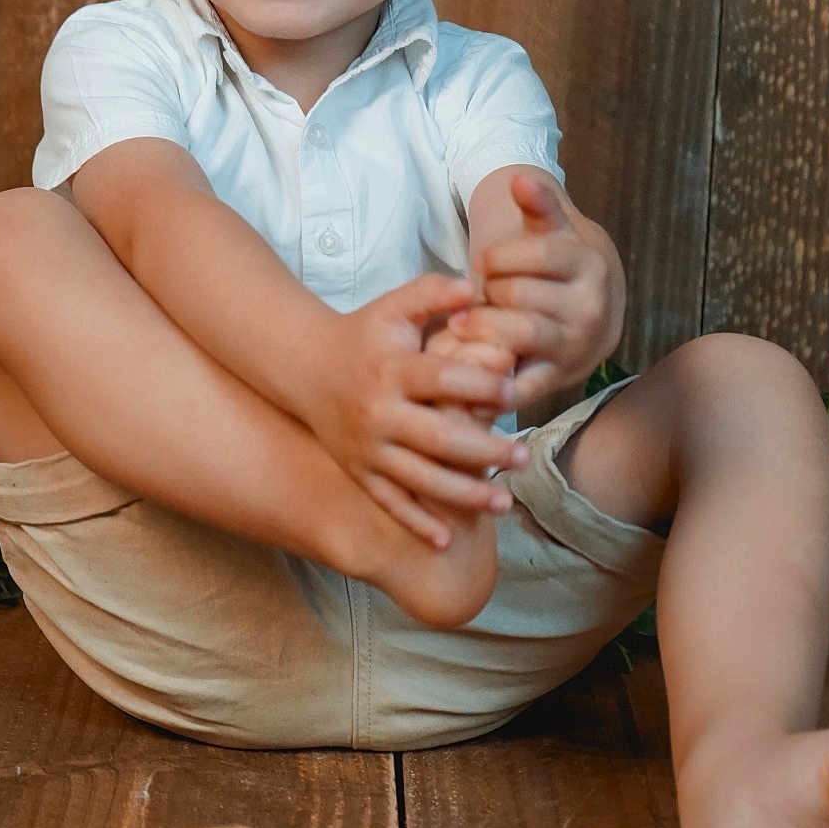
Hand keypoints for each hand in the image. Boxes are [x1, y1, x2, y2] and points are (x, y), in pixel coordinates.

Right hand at [304, 273, 529, 548]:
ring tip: (504, 502)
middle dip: (484, 450)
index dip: (482, 385)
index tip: (515, 392)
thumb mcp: (393, 308)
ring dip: (462, 494)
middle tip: (525, 455)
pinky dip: (415, 522)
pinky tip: (448, 540)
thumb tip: (472, 287)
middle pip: (438, 437)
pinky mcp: (359, 470)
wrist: (303, 367)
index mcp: (391, 369)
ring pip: (419, 478)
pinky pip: (389, 501)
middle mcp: (378, 412)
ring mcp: (367, 447)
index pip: (442, 379)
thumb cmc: (363, 335)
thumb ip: (432, 293)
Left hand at [449, 173, 621, 405]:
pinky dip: (493, 385)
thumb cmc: (555, 268)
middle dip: (489, 291)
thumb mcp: (551, 233)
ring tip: (460, 322)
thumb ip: (536, 206)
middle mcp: (588, 308)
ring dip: (484, 328)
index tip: (483, 260)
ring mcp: (574, 346)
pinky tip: (467, 373)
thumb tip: (518, 179)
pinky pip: (522, 386)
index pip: (536, 255)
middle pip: (521, 293)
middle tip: (470, 293)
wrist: (589, 316)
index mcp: (588, 264)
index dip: (500, 257)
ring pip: (522, 334)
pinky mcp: (556, 380)